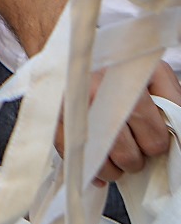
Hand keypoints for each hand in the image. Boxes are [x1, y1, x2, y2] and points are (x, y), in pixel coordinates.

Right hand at [63, 63, 180, 184]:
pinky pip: (72, 156)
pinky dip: (89, 170)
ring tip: (118, 161)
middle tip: (135, 153)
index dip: (155, 145)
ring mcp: (71, 108)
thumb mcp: (154, 73)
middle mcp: (96, 94)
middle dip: (135, 160)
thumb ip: (173, 100)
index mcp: (126, 81)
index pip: (151, 134)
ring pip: (99, 160)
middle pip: (125, 152)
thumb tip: (179, 133)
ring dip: (114, 169)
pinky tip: (100, 172)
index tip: (153, 141)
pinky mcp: (54, 119)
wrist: (74, 52)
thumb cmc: (119, 65)